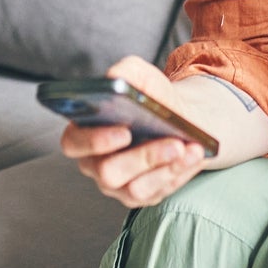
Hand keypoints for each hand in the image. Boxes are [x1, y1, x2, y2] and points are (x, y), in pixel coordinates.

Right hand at [60, 54, 208, 207]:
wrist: (182, 116)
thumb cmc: (154, 97)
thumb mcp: (141, 76)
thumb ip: (125, 73)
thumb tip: (114, 80)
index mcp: (85, 132)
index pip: (73, 142)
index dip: (94, 141)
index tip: (124, 131)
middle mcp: (96, 163)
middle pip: (107, 172)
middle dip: (142, 158)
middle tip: (172, 143)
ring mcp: (118, 184)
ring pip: (135, 188)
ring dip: (166, 167)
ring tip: (188, 148)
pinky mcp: (143, 195)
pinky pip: (157, 192)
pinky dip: (179, 173)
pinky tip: (194, 156)